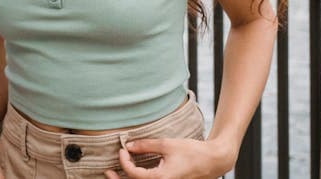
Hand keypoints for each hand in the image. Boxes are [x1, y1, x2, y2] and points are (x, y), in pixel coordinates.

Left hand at [104, 138, 234, 178]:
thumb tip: (128, 146)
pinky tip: (133, 174)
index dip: (124, 161)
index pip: (133, 174)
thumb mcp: (166, 144)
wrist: (212, 161)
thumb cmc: (192, 152)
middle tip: (107, 173)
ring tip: (115, 175)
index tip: (122, 149)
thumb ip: (145, 145)